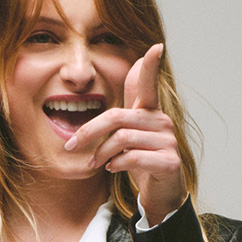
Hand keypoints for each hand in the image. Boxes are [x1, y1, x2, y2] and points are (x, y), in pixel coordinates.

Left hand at [65, 43, 185, 220]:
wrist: (161, 194)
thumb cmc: (142, 161)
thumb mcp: (129, 134)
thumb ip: (121, 112)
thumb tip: (119, 83)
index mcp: (149, 112)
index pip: (149, 84)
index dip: (151, 66)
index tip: (155, 47)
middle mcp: (161, 122)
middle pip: (117, 118)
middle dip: (90, 132)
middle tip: (72, 145)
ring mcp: (168, 142)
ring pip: (122, 140)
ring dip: (101, 153)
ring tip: (94, 163)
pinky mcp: (169, 162)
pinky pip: (134, 158)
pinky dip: (117, 164)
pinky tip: (112, 169)